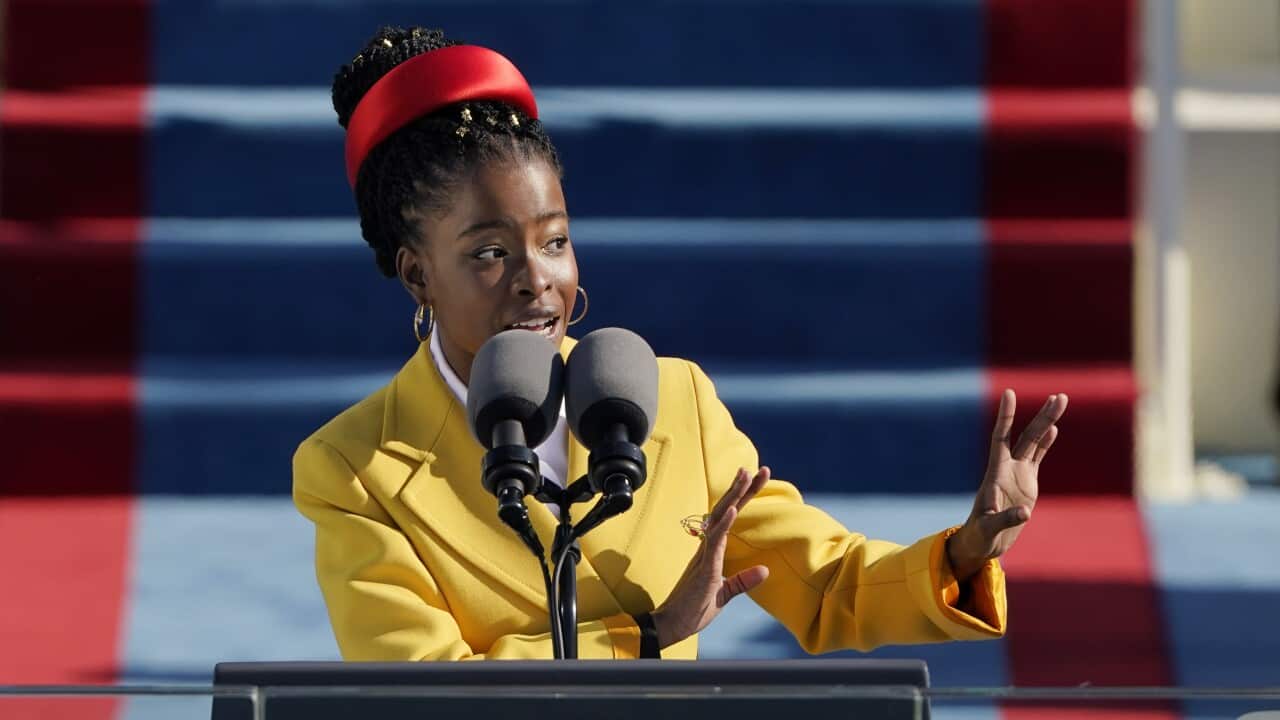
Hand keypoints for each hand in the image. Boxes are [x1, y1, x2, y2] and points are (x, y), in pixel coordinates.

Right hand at [650, 467, 771, 648]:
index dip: (744, 498)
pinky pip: (714, 542)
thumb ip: (742, 581)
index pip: (730, 517)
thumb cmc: (693, 610)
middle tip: (760, 469)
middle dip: (743, 489)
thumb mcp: (724, 594)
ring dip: (735, 497)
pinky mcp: (704, 568)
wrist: (671, 626)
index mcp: (712, 551)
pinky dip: (723, 524)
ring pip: (720, 518)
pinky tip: (733, 509)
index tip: (757, 478)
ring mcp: (704, 555)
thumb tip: (765, 570)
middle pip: (726, 510)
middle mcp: (707, 547)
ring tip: (746, 476)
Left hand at [947, 390, 1068, 579]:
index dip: (1006, 417)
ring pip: (1034, 443)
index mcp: (996, 474)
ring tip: (1060, 400)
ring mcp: (1018, 474)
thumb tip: (1025, 513)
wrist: (984, 542)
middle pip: (1026, 436)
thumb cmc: (980, 535)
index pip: (1001, 437)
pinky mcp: (1027, 483)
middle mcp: (1007, 468)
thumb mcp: (989, 529)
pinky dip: (1046, 444)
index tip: (1009, 393)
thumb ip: (1005, 519)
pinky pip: (1038, 458)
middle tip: (1060, 396)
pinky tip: (1054, 429)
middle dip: (1043, 417)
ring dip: (1048, 423)